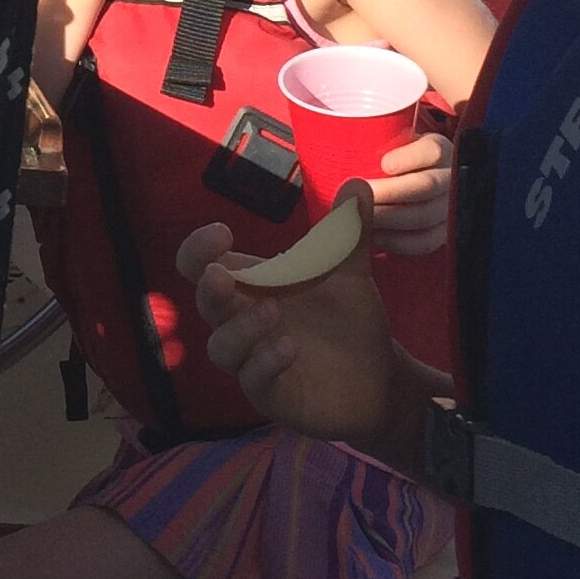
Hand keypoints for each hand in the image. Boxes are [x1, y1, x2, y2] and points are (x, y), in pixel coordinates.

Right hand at [186, 196, 399, 447]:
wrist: (380, 379)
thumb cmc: (349, 321)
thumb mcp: (349, 274)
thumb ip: (348, 233)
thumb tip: (357, 183)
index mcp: (251, 287)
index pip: (202, 266)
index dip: (199, 250)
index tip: (221, 232)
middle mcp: (242, 323)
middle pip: (206, 305)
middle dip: (210, 289)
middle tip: (223, 275)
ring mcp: (252, 361)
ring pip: (221, 347)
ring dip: (240, 329)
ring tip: (272, 313)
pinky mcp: (271, 395)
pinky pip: (253, 381)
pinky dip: (265, 362)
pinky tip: (289, 348)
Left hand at [366, 129, 454, 256]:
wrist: (420, 180)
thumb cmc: (395, 160)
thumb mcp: (392, 142)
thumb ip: (372, 142)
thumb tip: (328, 144)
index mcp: (437, 149)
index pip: (432, 151)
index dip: (408, 158)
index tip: (383, 164)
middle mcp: (450, 177)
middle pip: (426, 185)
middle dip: (388, 193)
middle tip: (355, 196)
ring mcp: (450, 207)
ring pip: (424, 216)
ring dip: (388, 219)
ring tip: (359, 218)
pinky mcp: (444, 233)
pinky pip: (425, 242)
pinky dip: (397, 242)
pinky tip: (374, 238)